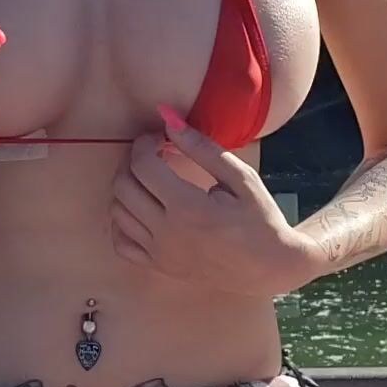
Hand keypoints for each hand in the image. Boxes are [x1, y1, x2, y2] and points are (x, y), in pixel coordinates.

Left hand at [109, 107, 310, 296]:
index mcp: (187, 207)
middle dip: (133, 161)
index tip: (159, 137)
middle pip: (123, 186)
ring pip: (117, 212)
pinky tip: (141, 210)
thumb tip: (168, 119)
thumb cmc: (260, 220)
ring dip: (126, 188)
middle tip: (155, 154)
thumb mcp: (240, 177)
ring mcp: (159, 253)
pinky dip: (122, 223)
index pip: (142, 165)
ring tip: (150, 179)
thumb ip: (202, 148)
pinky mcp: (159, 267)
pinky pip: (122, 244)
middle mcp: (166, 232)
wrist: (270, 267)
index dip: (145, 143)